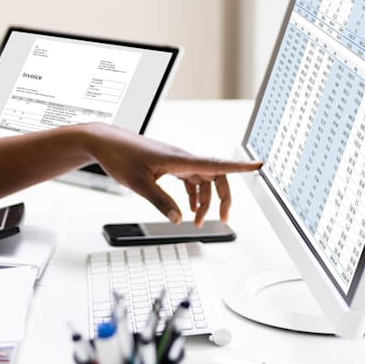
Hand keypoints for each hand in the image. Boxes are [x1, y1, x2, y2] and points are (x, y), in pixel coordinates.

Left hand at [83, 124, 262, 224]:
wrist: (105, 142)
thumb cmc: (120, 156)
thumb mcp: (138, 184)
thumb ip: (160, 202)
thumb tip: (179, 219)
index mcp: (179, 159)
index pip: (216, 163)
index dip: (240, 166)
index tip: (259, 165)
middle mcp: (182, 158)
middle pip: (215, 175)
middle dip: (222, 197)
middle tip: (223, 219)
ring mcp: (177, 160)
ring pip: (203, 179)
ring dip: (205, 200)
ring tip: (198, 221)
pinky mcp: (170, 164)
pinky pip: (191, 179)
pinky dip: (193, 195)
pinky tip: (188, 208)